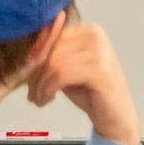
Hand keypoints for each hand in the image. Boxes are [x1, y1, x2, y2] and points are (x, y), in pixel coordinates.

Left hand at [27, 21, 140, 144]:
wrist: (115, 114)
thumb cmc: (91, 91)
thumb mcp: (68, 67)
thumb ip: (52, 55)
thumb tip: (28, 51)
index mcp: (90, 30)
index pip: (51, 36)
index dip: (36, 58)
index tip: (31, 77)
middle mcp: (96, 36)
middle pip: (50, 51)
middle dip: (35, 75)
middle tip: (33, 93)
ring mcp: (100, 52)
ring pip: (53, 64)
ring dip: (40, 86)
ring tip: (40, 98)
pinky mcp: (99, 70)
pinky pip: (60, 76)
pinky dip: (48, 90)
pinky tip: (47, 99)